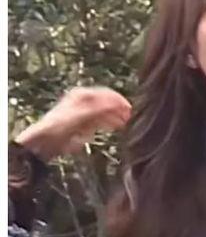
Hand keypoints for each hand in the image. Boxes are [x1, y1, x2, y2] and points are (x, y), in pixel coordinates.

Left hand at [15, 87, 130, 161]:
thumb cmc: (60, 126)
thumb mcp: (82, 115)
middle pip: (106, 102)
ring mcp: (83, 112)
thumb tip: (117, 103)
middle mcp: (83, 101)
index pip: (107, 94)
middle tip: (130, 116)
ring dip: (114, 117)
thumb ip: (100, 109)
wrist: (44, 142)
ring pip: (104, 112)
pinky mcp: (82, 123)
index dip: (119, 101)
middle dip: (118, 109)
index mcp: (83, 95)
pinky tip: (113, 128)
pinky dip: (107, 123)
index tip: (130, 108)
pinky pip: (99, 121)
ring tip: (124, 123)